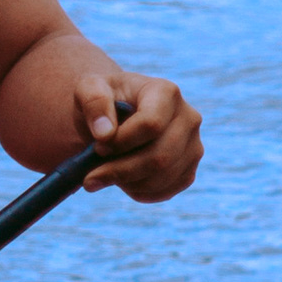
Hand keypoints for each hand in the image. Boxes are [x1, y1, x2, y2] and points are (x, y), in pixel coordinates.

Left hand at [73, 69, 202, 201]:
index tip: (97, 146)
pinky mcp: (188, 171)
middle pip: (160, 157)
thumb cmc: (102, 100)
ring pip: (163, 178)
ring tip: (103, 176)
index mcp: (166, 92)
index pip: (151, 124)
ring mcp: (193, 146)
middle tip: (90, 176)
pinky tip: (120, 181)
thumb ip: (94, 102)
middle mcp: (188, 118)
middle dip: (120, 170)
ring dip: (127, 183)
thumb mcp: (88, 89)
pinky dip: (138, 192)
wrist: (114, 116)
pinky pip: (166, 191)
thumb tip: (105, 133)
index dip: (121, 141)